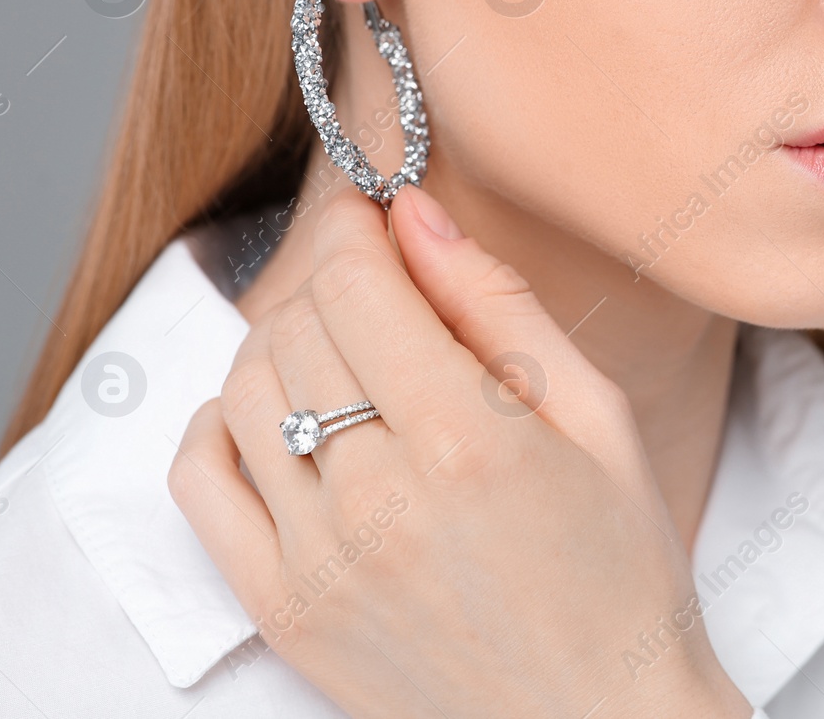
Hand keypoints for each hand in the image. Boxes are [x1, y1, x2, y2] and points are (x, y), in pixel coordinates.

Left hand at [169, 185, 750, 718]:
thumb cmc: (621, 569)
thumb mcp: (600, 421)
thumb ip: (502, 309)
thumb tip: (417, 216)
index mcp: (469, 442)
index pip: (355, 284)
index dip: (356, 228)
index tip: (372, 214)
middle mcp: (379, 499)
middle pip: (296, 327)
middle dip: (332, 284)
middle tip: (381, 293)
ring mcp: (319, 561)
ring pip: (243, 391)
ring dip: (284, 348)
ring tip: (345, 359)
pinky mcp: (283, 609)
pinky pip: (202, 483)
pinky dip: (221, 428)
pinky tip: (280, 424)